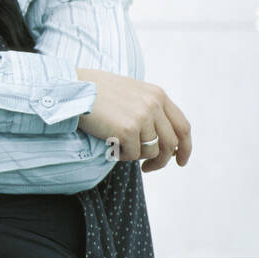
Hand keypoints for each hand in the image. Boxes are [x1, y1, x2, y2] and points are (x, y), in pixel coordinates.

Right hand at [76, 68, 192, 171]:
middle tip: (149, 168)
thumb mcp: (131, 93)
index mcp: (157, 95)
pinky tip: (110, 146)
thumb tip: (161, 140)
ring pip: (152, 151)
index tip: (179, 160)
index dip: (184, 147)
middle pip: (171, 143)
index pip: (182, 126)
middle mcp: (154, 105)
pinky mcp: (127, 129)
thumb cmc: (96, 92)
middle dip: (162, 161)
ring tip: (120, 149)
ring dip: (137, 157)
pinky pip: (133, 155)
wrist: (73, 89)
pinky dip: (121, 155)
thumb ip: (149, 109)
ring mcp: (142, 117)